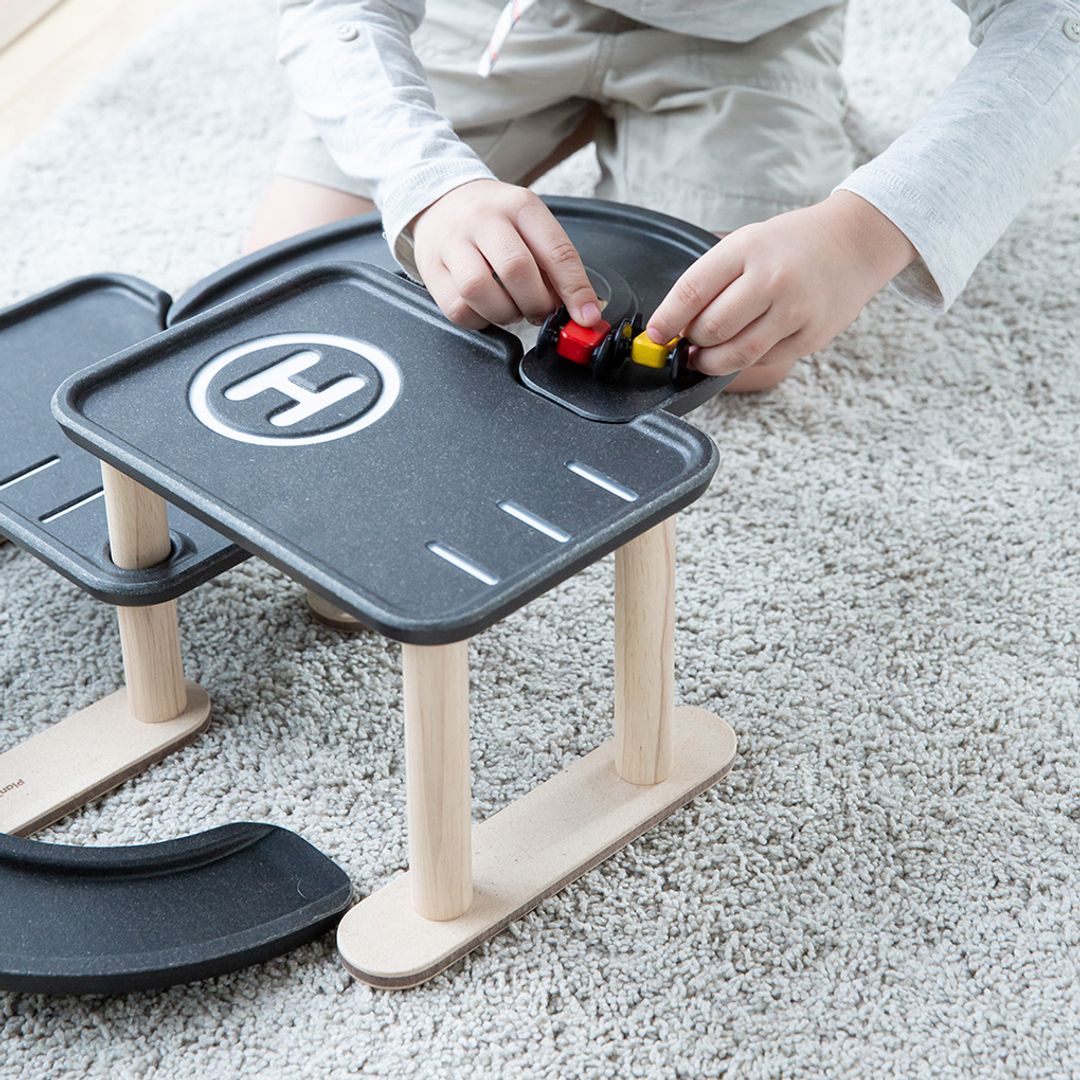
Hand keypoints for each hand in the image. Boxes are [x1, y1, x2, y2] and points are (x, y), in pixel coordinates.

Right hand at [410, 179, 602, 330]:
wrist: (441, 199)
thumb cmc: (494, 219)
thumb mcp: (529, 225)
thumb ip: (554, 264)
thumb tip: (582, 309)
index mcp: (520, 206)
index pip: (556, 250)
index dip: (575, 290)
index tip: (586, 316)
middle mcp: (484, 219)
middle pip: (516, 270)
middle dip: (536, 304)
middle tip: (540, 311)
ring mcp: (453, 242)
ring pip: (479, 290)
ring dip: (504, 313)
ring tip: (511, 309)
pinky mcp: (431, 268)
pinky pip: (457, 308)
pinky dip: (478, 320)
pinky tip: (486, 310)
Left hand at [646, 191, 917, 376]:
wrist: (856, 242)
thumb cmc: (793, 244)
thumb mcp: (749, 241)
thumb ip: (714, 278)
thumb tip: (675, 322)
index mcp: (748, 249)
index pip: (692, 292)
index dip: (667, 320)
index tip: (655, 335)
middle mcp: (771, 279)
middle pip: (711, 329)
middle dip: (691, 342)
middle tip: (687, 342)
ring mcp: (795, 311)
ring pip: (736, 354)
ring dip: (710, 362)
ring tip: (703, 357)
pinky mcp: (810, 337)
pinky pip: (763, 361)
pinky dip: (744, 360)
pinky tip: (742, 348)